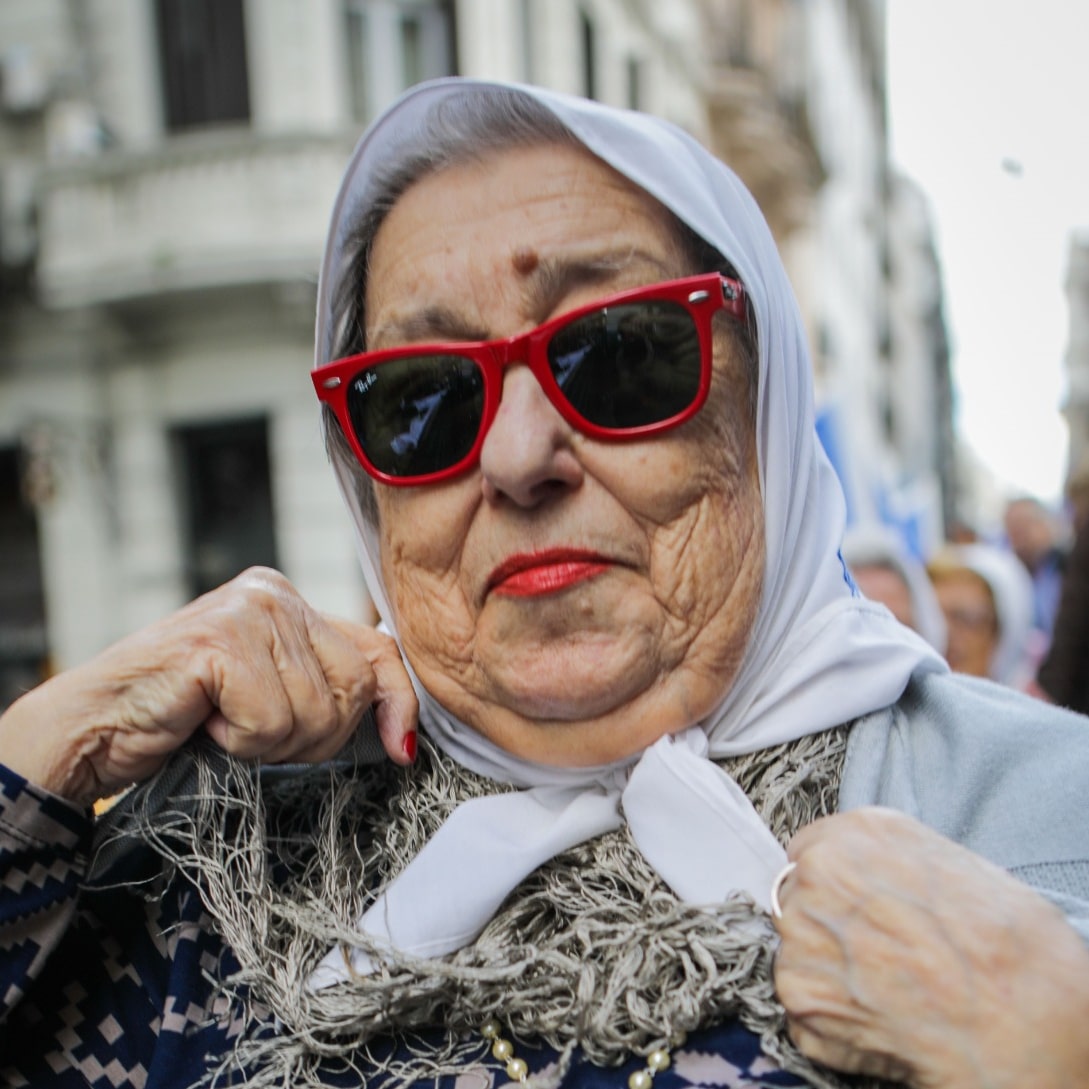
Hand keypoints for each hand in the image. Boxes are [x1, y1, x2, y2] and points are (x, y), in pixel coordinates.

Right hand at [0, 567, 417, 804]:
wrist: (94, 728)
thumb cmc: (183, 719)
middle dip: (314, 737)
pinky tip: (203, 724)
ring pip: (315, 713)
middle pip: (353, 689)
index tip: (400, 749)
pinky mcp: (220, 642)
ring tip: (221, 725)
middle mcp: (274, 594)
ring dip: (269, 744)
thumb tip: (403, 734)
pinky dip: (239, 743)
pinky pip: (272, 722)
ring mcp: (247, 613)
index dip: (397, 702)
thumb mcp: (270, 698)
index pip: (378, 649)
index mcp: (289, 601)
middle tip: (254, 734)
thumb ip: (325, 691)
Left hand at [772, 807, 1088, 1087]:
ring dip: (828, 971)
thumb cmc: (1002, 942)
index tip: (856, 909)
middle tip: (879, 955)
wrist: (1016, 1014)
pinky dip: (830, 1018)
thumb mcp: (949, 860)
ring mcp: (800, 934)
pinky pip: (802, 1005)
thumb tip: (867, 875)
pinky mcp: (799, 994)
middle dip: (829, 926)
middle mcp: (816, 874)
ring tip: (886, 989)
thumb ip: (886, 859)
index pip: (811, 851)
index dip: (835, 886)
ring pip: (798, 952)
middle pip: (798, 899)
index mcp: (854, 833)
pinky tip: (876, 1018)